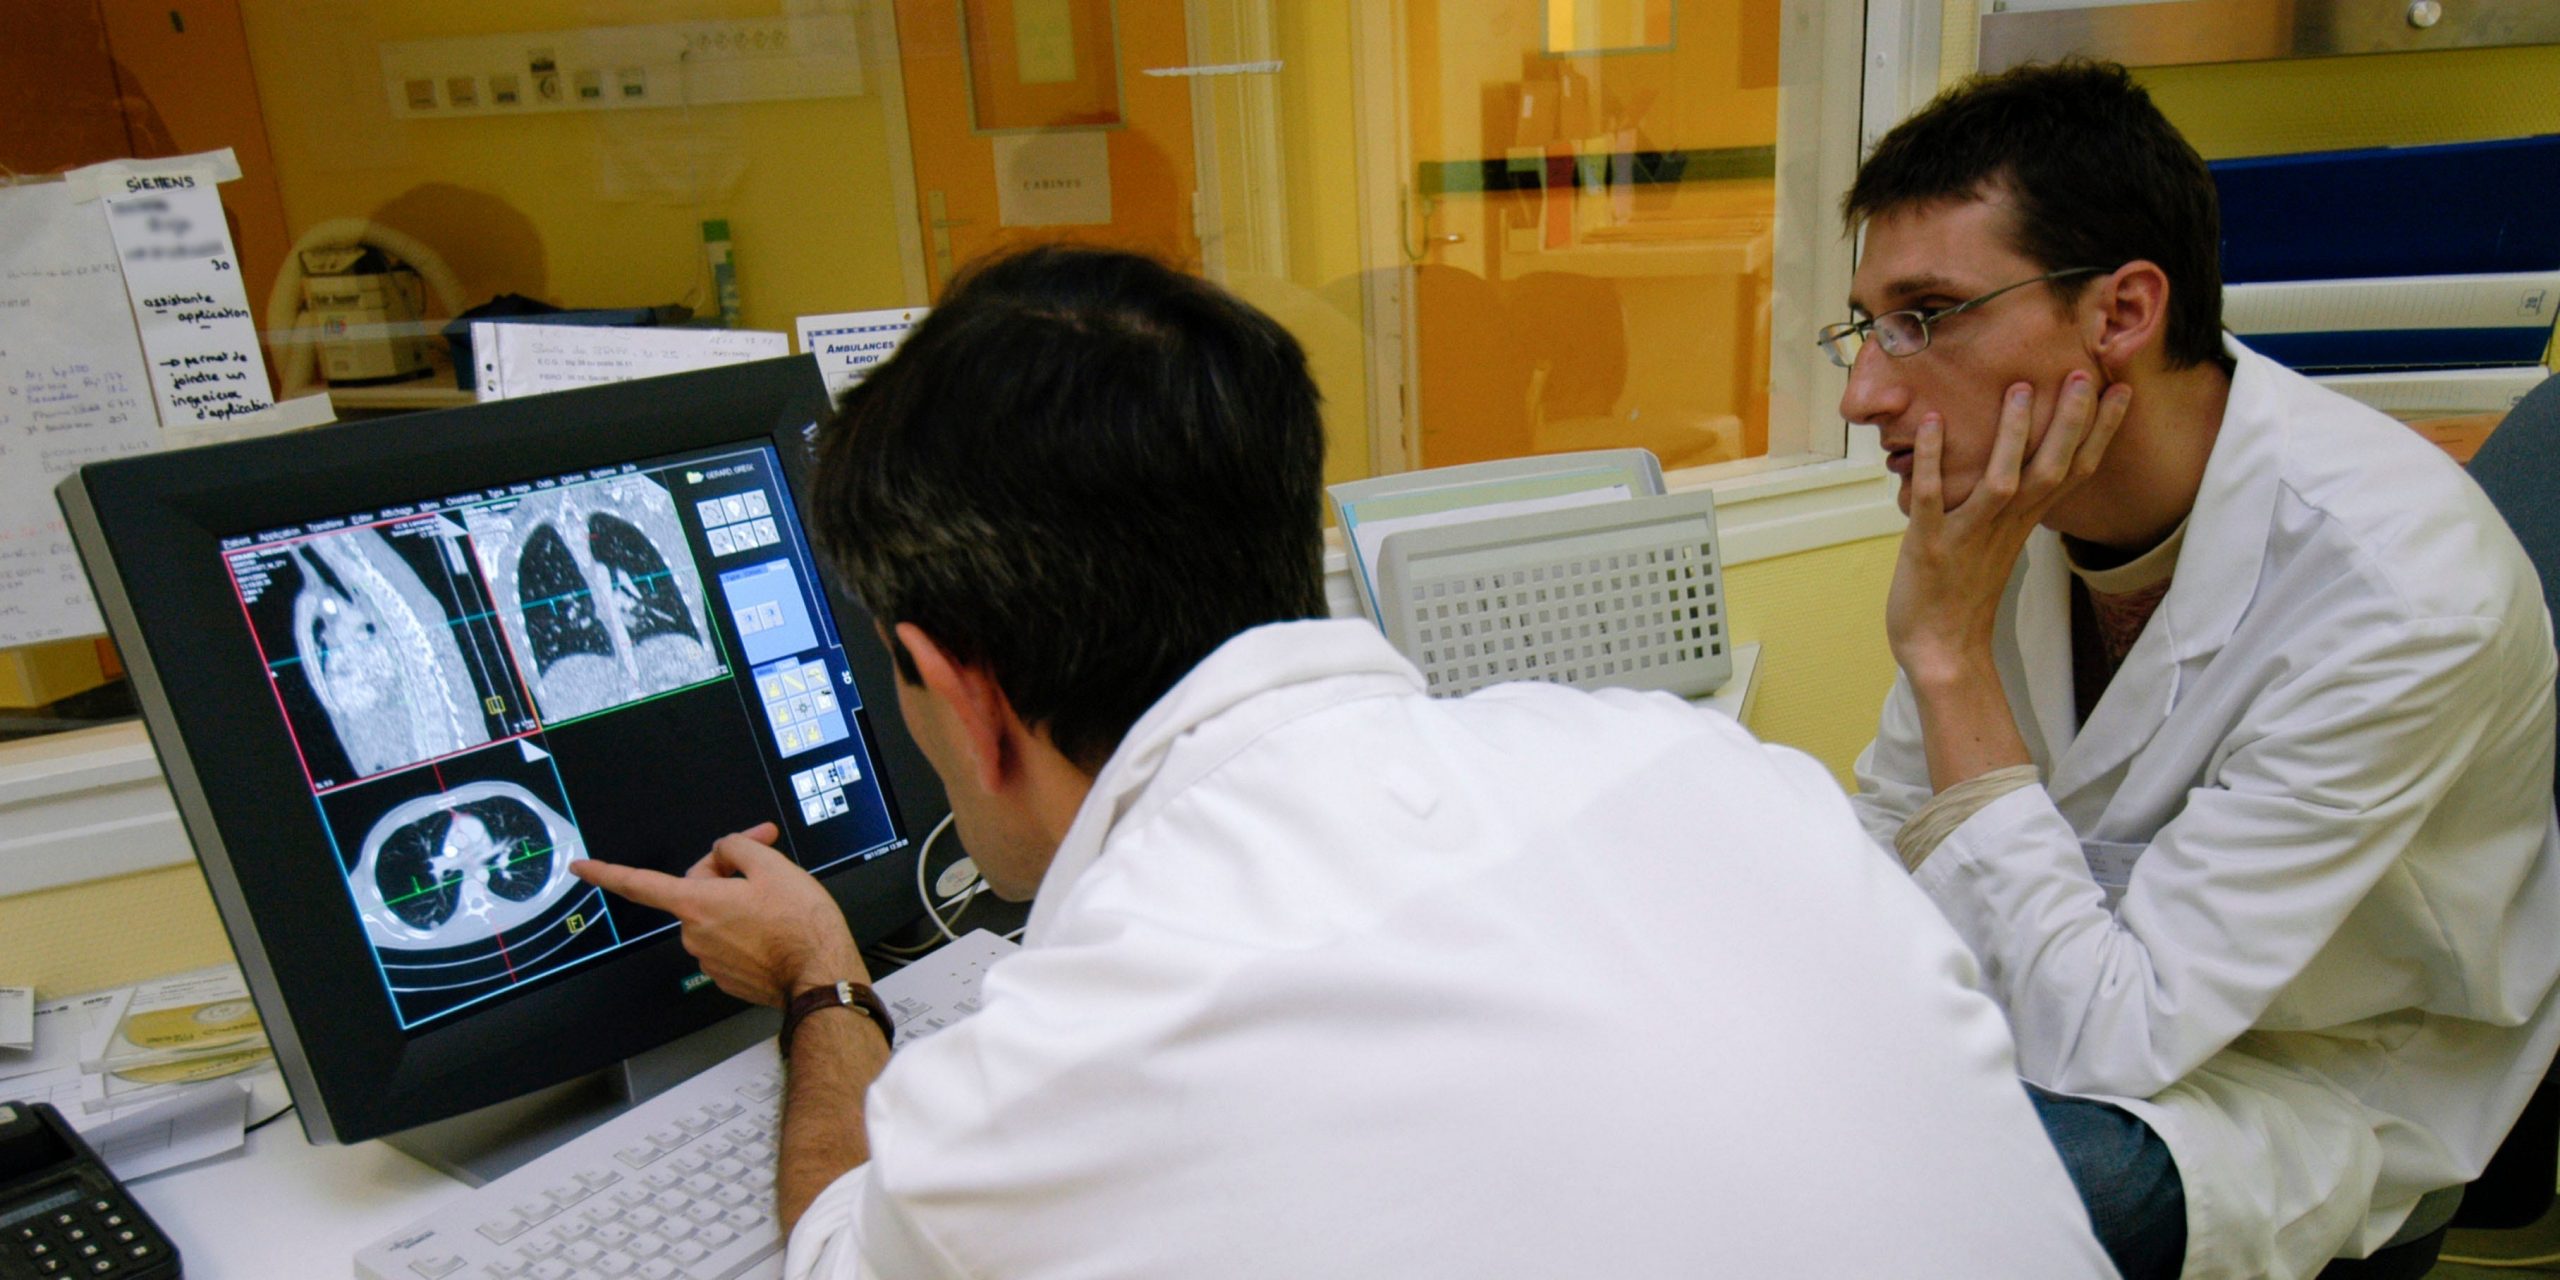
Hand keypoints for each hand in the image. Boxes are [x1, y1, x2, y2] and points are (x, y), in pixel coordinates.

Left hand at [571, 823, 869, 1006]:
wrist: (820, 979)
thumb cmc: (799, 925)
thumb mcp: (774, 866)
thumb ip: (738, 847)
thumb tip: (724, 851)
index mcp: (697, 903)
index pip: (639, 884)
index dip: (606, 873)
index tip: (579, 868)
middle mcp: (693, 934)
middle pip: (696, 892)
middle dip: (725, 874)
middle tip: (767, 860)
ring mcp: (708, 960)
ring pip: (715, 918)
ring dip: (738, 904)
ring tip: (779, 904)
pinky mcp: (727, 978)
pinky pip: (729, 943)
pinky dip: (747, 931)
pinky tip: (776, 930)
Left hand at [1887, 372, 2130, 686]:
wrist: (1942, 650)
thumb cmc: (1966, 594)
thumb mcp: (2000, 542)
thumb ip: (2012, 504)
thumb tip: (2019, 462)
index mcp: (2026, 523)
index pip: (2076, 472)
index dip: (2101, 433)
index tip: (2122, 391)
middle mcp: (2007, 526)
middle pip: (2051, 469)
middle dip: (2071, 423)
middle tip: (2084, 374)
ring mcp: (1970, 535)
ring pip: (2002, 481)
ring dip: (2012, 436)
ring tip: (2020, 389)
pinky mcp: (1931, 544)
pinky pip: (1934, 497)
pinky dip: (1932, 460)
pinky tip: (1932, 423)